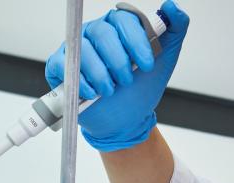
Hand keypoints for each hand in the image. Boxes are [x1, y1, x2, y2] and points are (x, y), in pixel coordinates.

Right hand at [45, 0, 189, 150]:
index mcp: (117, 26)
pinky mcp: (58, 66)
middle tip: (127, 80)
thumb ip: (174, 28)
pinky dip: (80, 82)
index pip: (124, 19)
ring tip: (110, 90)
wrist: (124, 120)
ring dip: (100, 74)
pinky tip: (93, 93)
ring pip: (83, 50)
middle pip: (102, 32)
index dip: (136, 42)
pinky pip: (64, 66)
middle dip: (118, 60)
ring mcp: (74, 48)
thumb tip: (171, 6)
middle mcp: (94, 32)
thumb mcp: (165, 57)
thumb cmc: (139, 88)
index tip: (147, 65)